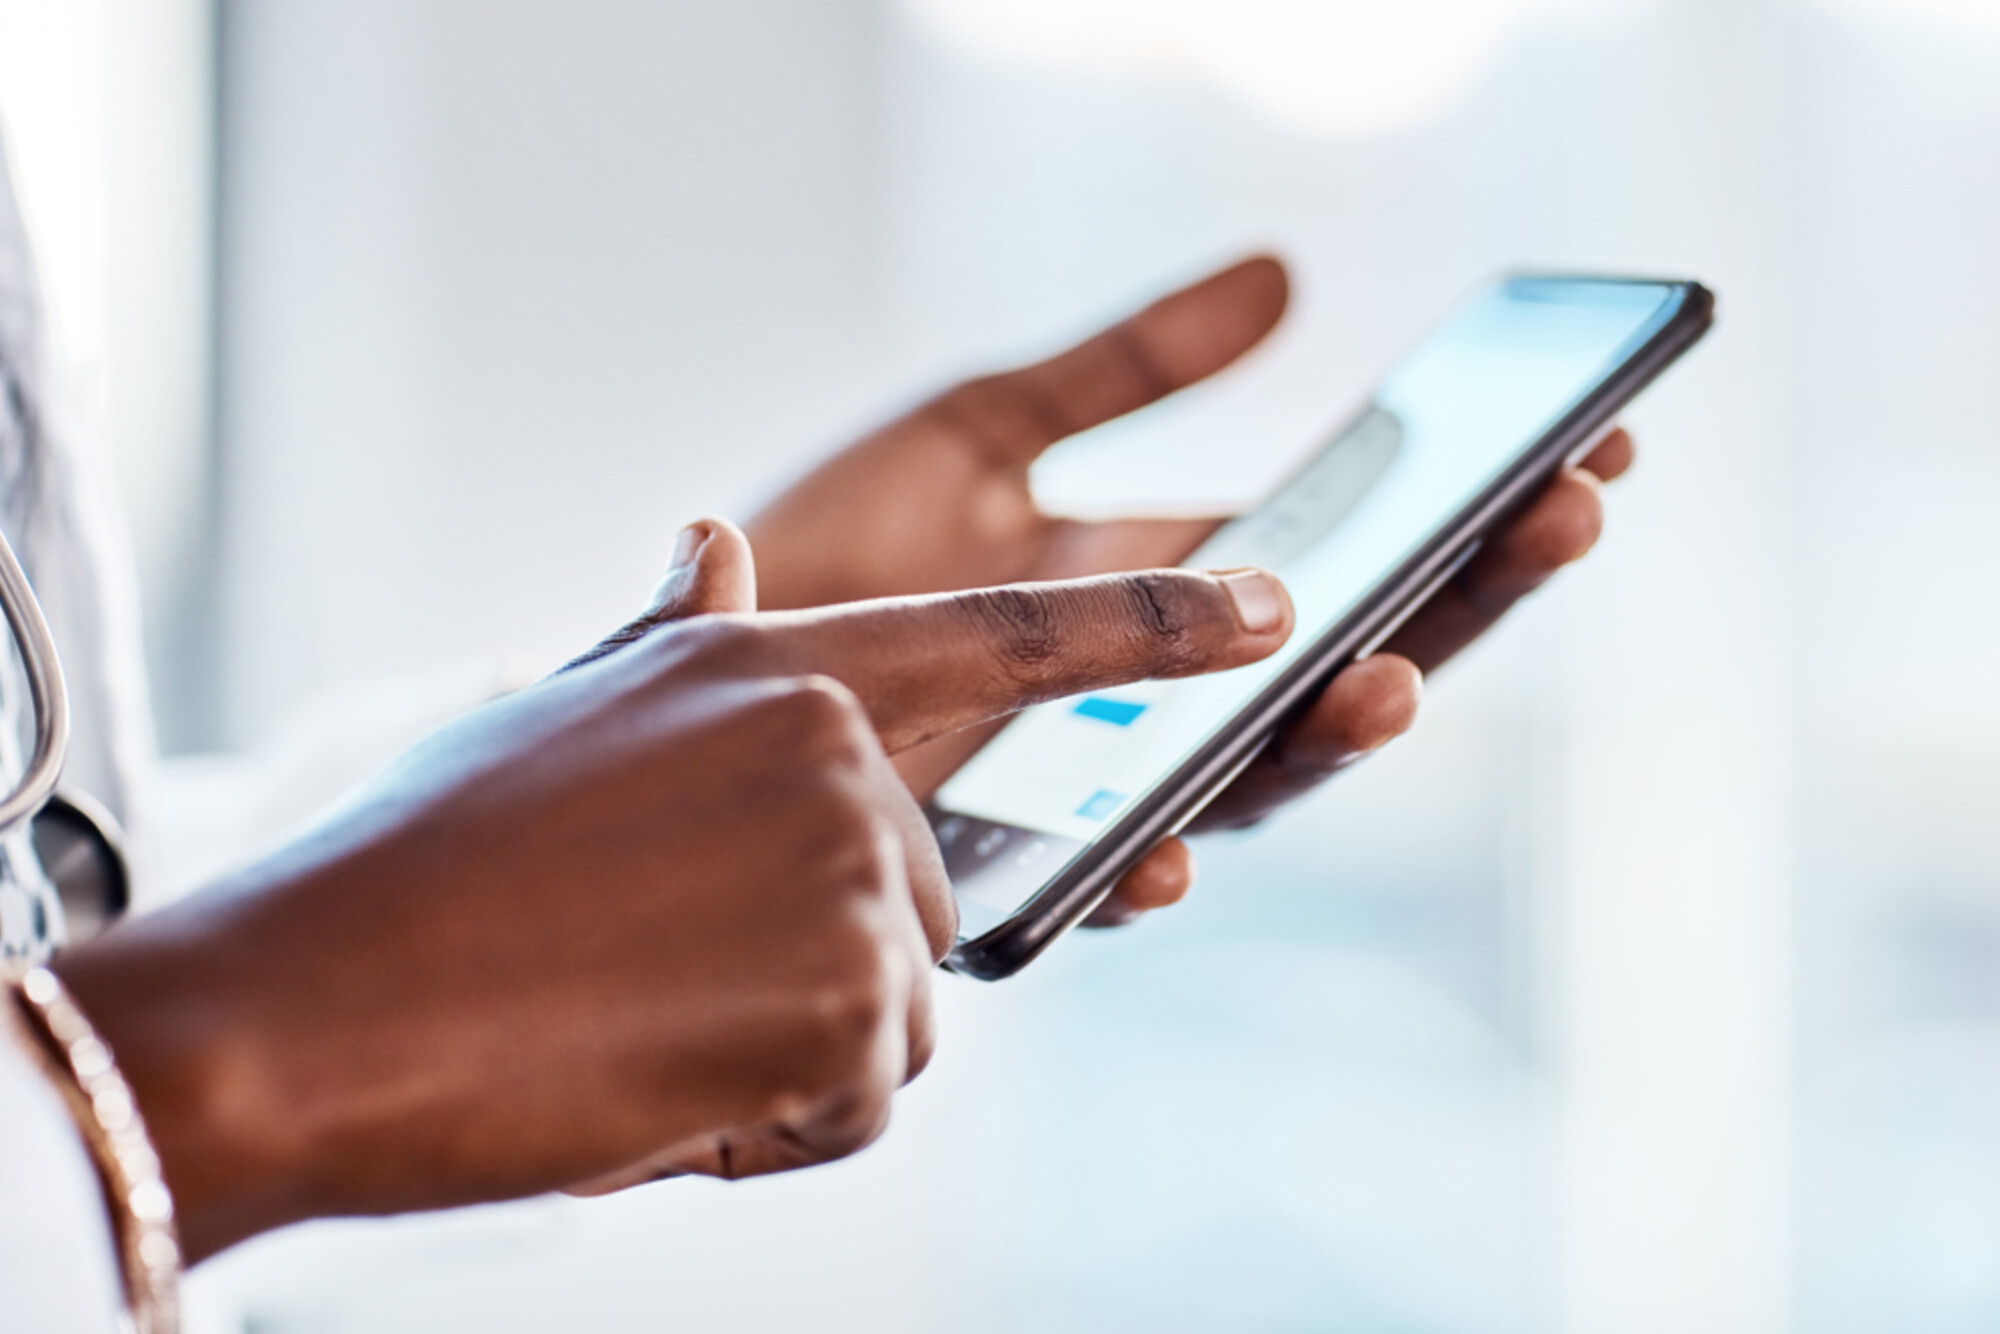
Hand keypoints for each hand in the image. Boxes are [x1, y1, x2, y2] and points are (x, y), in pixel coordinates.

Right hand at [53, 522, 1293, 1260]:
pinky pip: (864, 1094)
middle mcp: (839, 749)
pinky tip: (653, 1082)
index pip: (1014, 636)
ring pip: (897, 1004)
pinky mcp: (855, 1005)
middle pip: (922, 892)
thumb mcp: (563, 720)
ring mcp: (853, 872)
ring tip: (639, 1021)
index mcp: (781, 669)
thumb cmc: (423, 864)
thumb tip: (716, 547)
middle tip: (649, 968)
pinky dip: (771, 1119)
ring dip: (783, 1045)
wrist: (307, 1004)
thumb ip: (678, 645)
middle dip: (811, 959)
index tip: (1283, 603)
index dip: (1158, 616)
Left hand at [745, 256, 1631, 922]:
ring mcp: (1092, 786)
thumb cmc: (836, 543)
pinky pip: (1092, 881)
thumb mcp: (990, 425)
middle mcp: (1160, 705)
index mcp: (1174, 599)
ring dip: (1329, 736)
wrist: (696, 651)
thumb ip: (1134, 370)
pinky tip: (1175, 839)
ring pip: (1252, 782)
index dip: (1474, 515)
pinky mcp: (1001, 860)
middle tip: (1563, 514)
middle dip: (1461, 601)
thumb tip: (1289, 277)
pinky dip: (1142, 860)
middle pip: (1349, 667)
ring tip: (1393, 674)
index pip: (1363, 564)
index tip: (1589, 439)